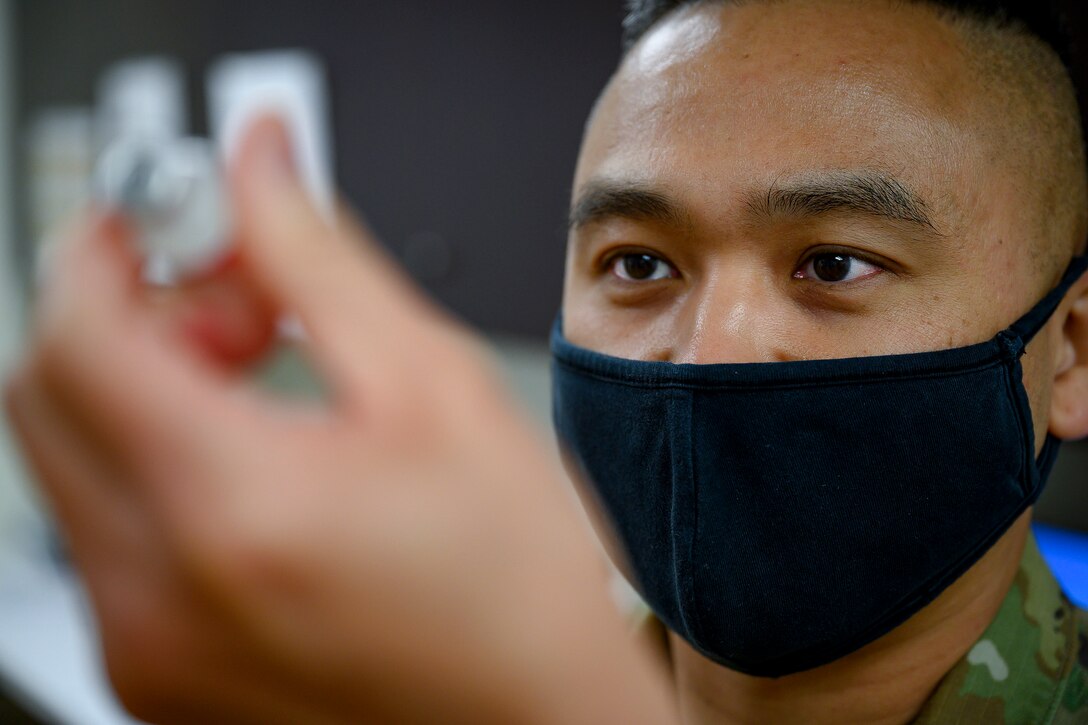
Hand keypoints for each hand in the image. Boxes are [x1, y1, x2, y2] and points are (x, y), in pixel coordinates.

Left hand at [5, 119, 675, 723]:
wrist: (532, 719)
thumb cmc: (514, 587)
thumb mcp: (436, 387)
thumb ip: (319, 258)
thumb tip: (261, 165)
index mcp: (231, 508)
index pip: (79, 333)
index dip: (108, 247)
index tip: (158, 215)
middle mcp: (157, 596)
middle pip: (50, 395)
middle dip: (131, 315)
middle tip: (235, 300)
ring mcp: (145, 648)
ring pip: (72, 465)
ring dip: (145, 392)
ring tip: (264, 386)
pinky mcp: (157, 674)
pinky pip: (107, 538)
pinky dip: (156, 468)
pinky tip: (256, 463)